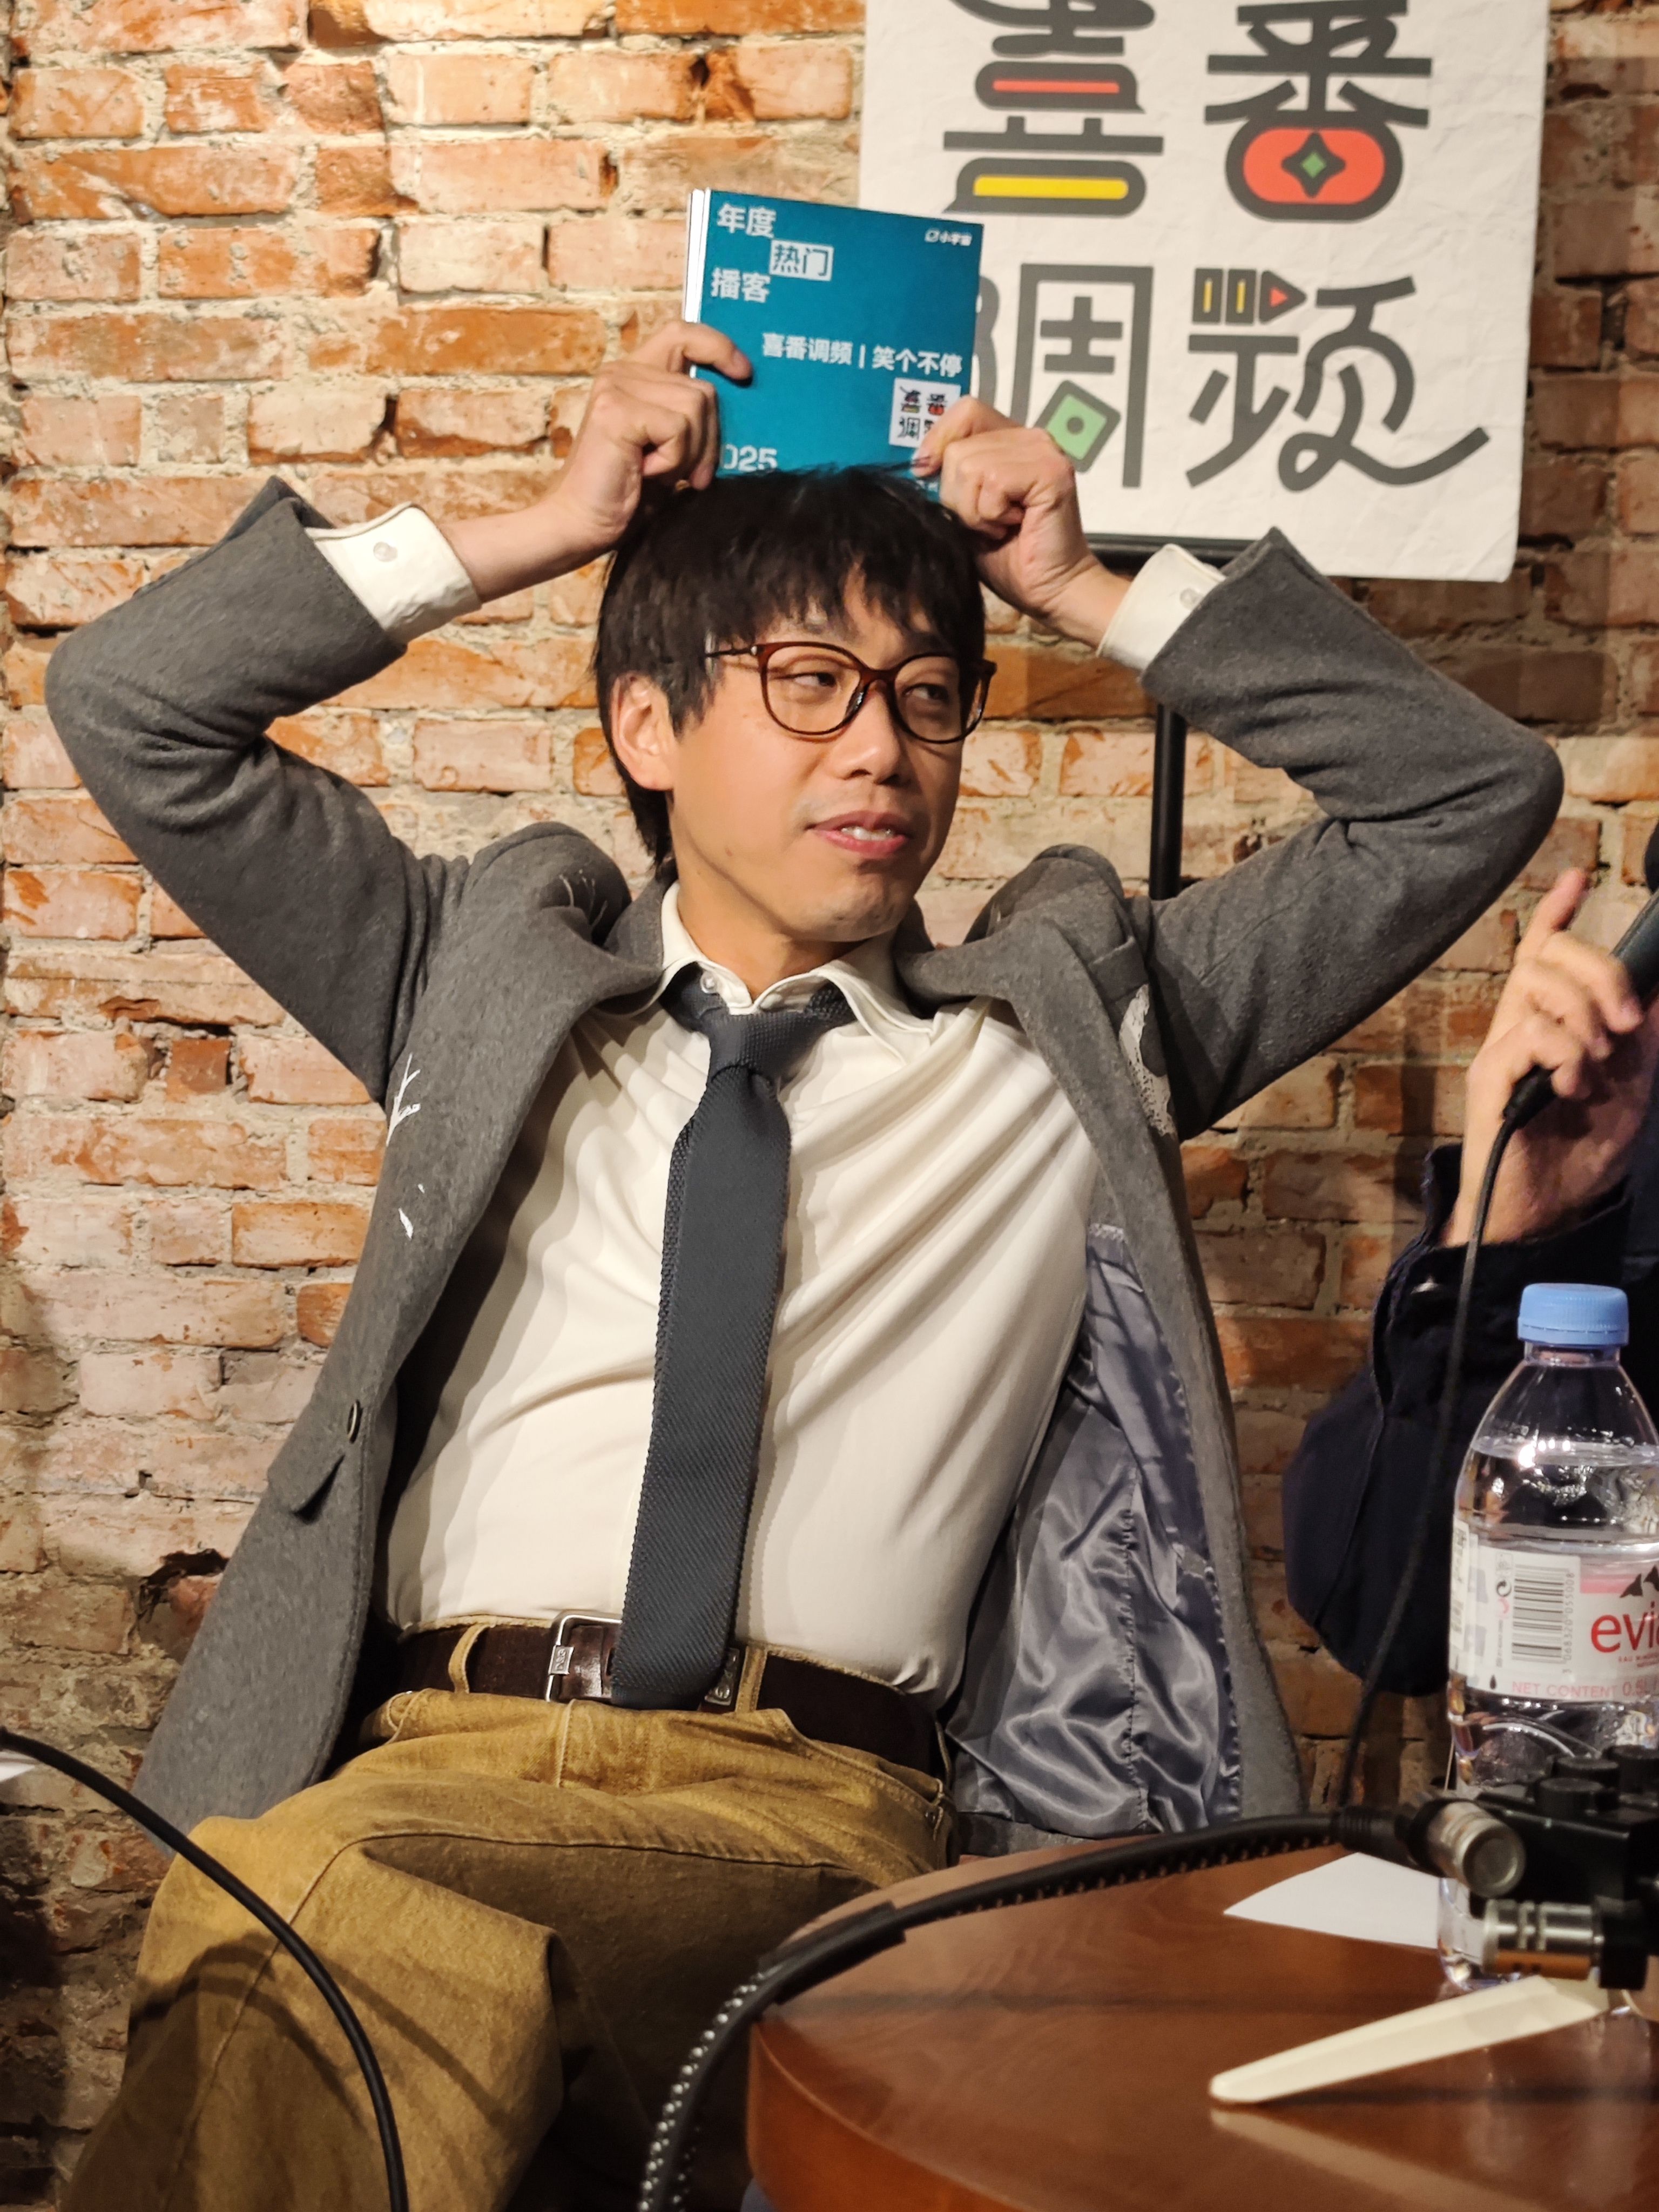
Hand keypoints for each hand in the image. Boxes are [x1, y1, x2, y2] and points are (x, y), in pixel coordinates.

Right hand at [442, 321, 750, 600]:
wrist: (581, 525)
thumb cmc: (627, 494)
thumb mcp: (670, 448)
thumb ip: (692, 418)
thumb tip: (739, 401)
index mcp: (634, 375)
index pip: (682, 335)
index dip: (718, 347)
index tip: (743, 373)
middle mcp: (623, 372)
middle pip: (703, 389)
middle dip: (709, 440)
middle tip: (690, 475)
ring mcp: (617, 387)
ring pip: (695, 406)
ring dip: (690, 453)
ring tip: (659, 474)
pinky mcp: (616, 410)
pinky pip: (678, 428)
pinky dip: (673, 461)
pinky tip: (645, 473)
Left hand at [913, 397, 1127, 646]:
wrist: (1049, 590)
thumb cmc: (1008, 557)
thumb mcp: (965, 510)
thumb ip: (949, 477)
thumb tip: (919, 462)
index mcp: (1011, 441)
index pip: (965, 412)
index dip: (939, 440)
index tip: (928, 473)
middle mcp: (1030, 438)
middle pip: (958, 447)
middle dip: (958, 496)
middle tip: (987, 522)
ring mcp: (1043, 450)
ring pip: (970, 466)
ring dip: (975, 510)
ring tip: (1001, 526)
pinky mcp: (1051, 471)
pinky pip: (992, 482)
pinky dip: (991, 514)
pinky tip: (1014, 526)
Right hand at [1446, 870, 1658, 1245]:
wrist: (1547, 1212)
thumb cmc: (1579, 1152)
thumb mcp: (1633, 1085)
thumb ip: (1643, 1038)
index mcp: (1551, 1023)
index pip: (1546, 953)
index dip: (1559, 913)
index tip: (1577, 878)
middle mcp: (1520, 1026)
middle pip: (1548, 954)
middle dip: (1600, 972)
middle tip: (1628, 1022)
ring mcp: (1503, 1049)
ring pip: (1538, 985)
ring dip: (1585, 1018)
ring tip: (1596, 1066)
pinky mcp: (1492, 1077)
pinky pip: (1529, 1034)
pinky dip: (1565, 1053)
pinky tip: (1571, 1087)